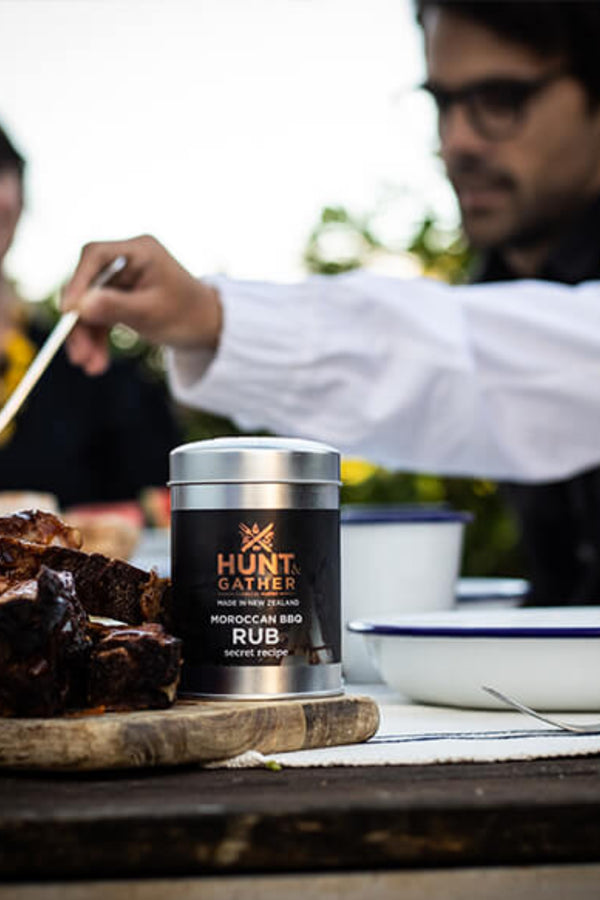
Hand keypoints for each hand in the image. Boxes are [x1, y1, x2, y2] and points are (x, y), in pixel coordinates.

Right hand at [62, 235, 222, 374]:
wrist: (209, 328)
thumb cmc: (188, 316)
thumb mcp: (152, 313)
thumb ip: (116, 307)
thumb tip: (79, 307)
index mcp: (140, 250)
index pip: (95, 256)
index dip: (77, 283)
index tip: (68, 313)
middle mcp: (127, 258)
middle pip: (88, 284)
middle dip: (80, 321)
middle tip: (78, 355)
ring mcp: (122, 278)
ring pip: (90, 303)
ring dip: (86, 336)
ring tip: (90, 366)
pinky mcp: (120, 296)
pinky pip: (99, 314)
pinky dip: (96, 338)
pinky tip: (97, 362)